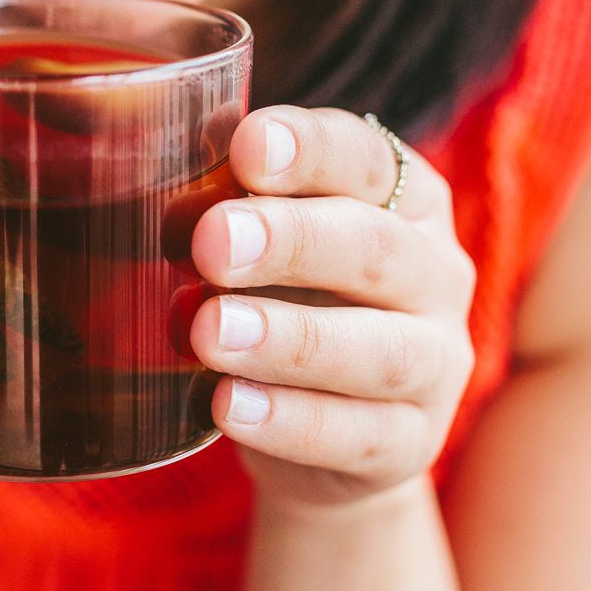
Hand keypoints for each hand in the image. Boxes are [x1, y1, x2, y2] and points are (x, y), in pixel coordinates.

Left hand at [189, 106, 475, 510]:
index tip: (246, 147)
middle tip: (211, 243)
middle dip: (291, 241)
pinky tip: (229, 406)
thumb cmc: (283, 303)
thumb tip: (154, 180)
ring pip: (380, 350)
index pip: (367, 159)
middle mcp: (435, 274)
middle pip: (375, 248)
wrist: (319, 433)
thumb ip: (228, 211)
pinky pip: (360, 435)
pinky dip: (292, 422)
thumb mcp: (262, 249)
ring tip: (211, 332)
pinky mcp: (412, 443)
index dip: (311, 150)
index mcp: (404, 201)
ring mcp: (436, 364)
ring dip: (291, 340)